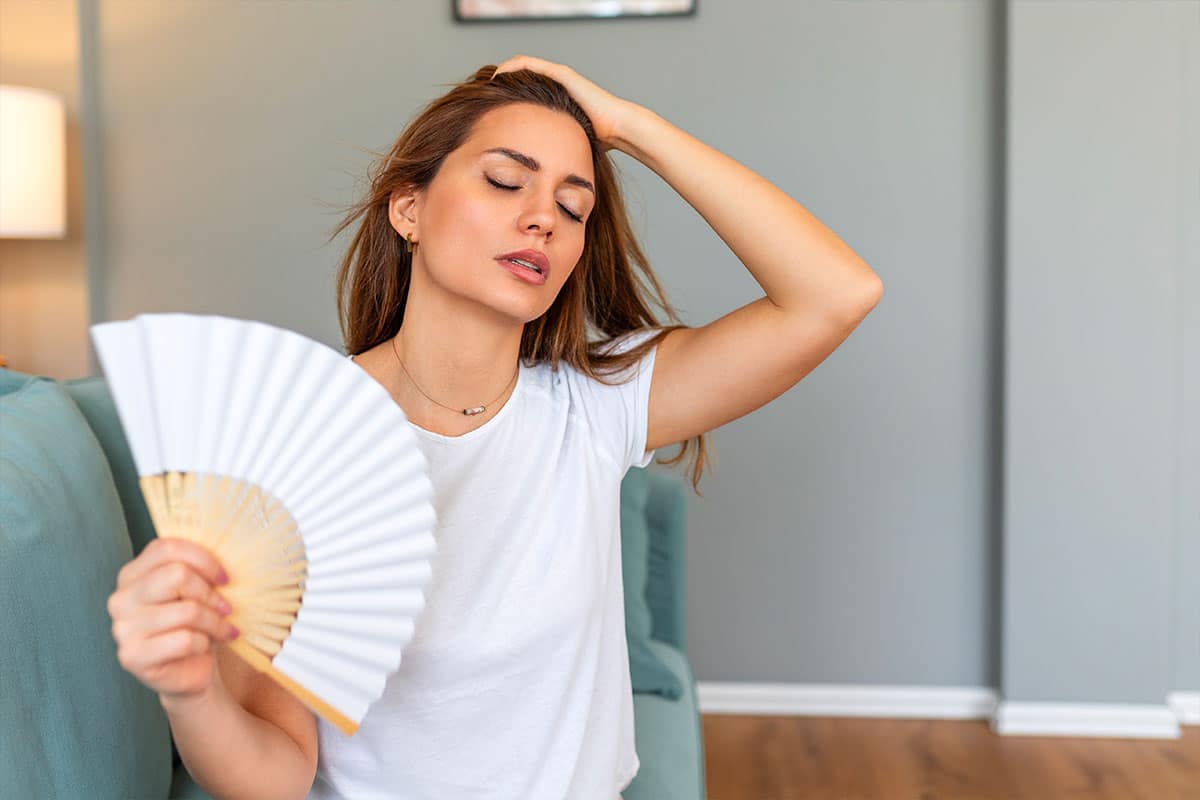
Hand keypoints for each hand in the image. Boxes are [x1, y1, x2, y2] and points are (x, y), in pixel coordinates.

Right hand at [106, 537, 238, 704]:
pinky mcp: (132, 656)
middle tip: (226, 608)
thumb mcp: (195, 590)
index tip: (225, 578)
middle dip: (210, 593)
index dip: (204, 560)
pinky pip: (184, 640)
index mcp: (132, 574)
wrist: (190, 670)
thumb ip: (197, 570)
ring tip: (222, 629)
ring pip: (186, 610)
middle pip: (177, 575)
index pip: (167, 548)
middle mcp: (121, 598)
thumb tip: (223, 555)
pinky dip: (204, 642)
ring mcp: (122, 628)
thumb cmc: (194, 624)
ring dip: (214, 622)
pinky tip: (204, 647)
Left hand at [491, 56, 639, 151]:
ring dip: (502, 73)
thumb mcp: (565, 144)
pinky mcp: (561, 73)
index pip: (525, 94)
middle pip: (520, 78)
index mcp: (555, 101)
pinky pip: (529, 64)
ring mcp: (559, 77)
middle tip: (481, 96)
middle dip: (501, 85)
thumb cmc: (598, 141)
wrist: (618, 128)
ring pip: (521, 67)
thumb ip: (551, 150)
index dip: (506, 98)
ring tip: (485, 84)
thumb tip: (536, 173)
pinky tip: (497, 76)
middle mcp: (556, 86)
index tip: (489, 110)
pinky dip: (511, 67)